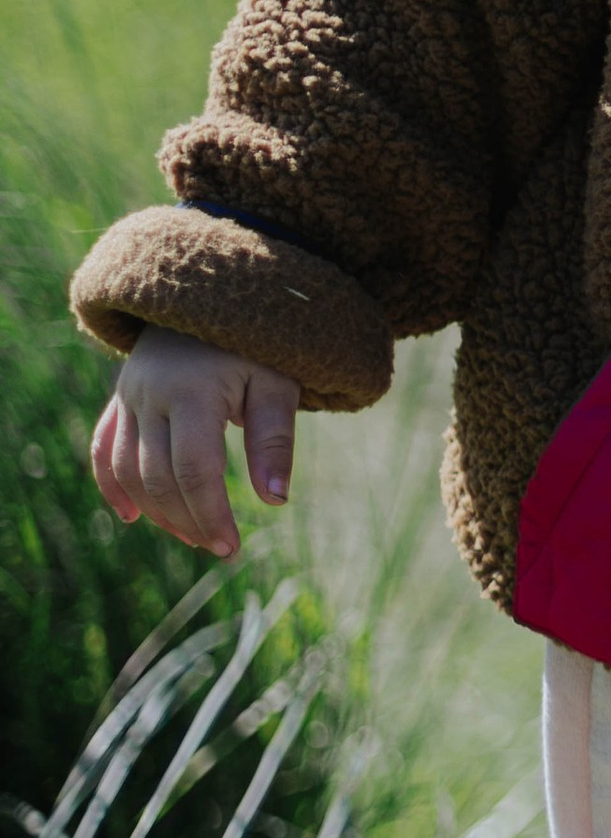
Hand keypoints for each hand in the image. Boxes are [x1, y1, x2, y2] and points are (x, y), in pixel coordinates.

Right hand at [91, 328, 300, 558]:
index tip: (233, 547)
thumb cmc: (256, 341)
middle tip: (218, 547)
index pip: (195, 471)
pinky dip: (112, 484)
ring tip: (190, 535)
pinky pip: (103, 447)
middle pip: (159, 477)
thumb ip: (275, 438)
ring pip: (128, 469)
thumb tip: (275, 500)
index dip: (211, 514)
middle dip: (188, 520)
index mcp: (193, 392)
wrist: (212, 290)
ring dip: (155, 511)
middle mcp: (150, 395)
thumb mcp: (278, 382)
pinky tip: (130, 516)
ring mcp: (129, 396)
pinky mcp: (120, 397)